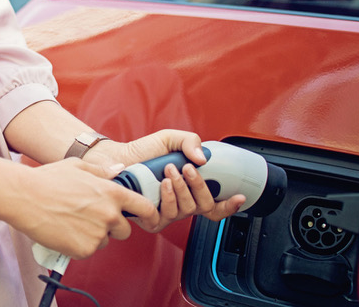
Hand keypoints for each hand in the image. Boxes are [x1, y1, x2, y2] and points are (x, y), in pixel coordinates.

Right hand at [6, 158, 155, 259]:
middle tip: (89, 217)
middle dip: (113, 226)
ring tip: (71, 221)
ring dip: (94, 235)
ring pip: (104, 241)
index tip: (147, 217)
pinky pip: (88, 250)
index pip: (145, 207)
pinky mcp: (84, 250)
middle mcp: (109, 215)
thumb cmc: (48, 179)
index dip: (149, 213)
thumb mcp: (77, 166)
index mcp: (112, 193)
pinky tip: (64, 231)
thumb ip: (103, 170)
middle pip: (125, 230)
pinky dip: (78, 245)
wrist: (24, 197)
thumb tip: (120, 169)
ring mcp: (98, 234)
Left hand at [82, 129, 245, 231]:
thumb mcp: (171, 139)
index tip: (240, 197)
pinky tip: (163, 184)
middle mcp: (182, 203)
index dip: (230, 205)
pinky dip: (169, 198)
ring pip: (188, 210)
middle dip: (200, 186)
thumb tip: (203, 159)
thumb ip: (190, 141)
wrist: (118, 158)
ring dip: (182, 188)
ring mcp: (168, 213)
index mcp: (191, 189)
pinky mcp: (152, 219)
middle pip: (205, 206)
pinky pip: (169, 216)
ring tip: (169, 170)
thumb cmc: (144, 151)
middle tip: (187, 168)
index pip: (216, 205)